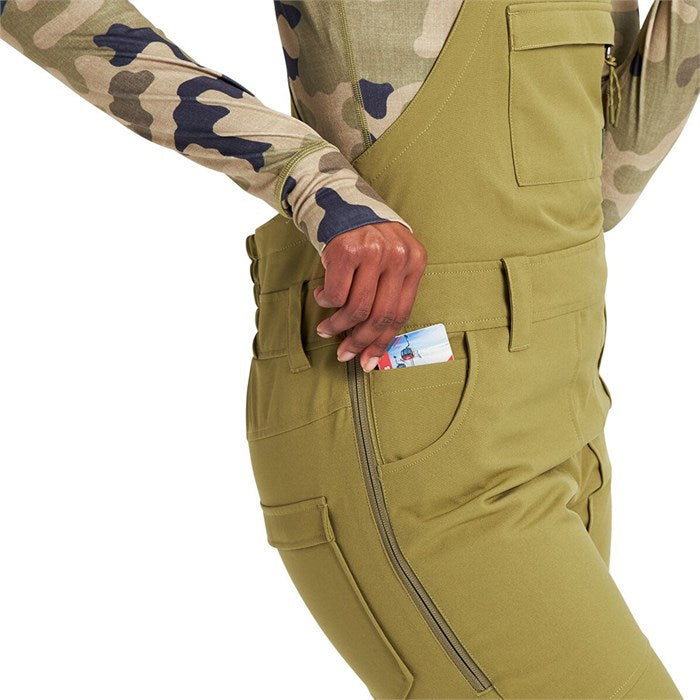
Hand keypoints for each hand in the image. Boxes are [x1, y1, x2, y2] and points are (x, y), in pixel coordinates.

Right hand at [313, 221, 427, 371]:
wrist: (340, 201)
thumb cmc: (366, 239)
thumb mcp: (390, 260)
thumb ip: (389, 292)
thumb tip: (375, 342)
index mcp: (415, 261)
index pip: (401, 313)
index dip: (382, 343)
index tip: (368, 361)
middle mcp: (398, 256)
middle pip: (380, 316)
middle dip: (359, 341)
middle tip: (344, 353)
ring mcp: (374, 251)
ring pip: (356, 308)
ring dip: (338, 325)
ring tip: (327, 328)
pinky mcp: (347, 249)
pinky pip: (335, 293)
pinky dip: (326, 301)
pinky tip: (321, 296)